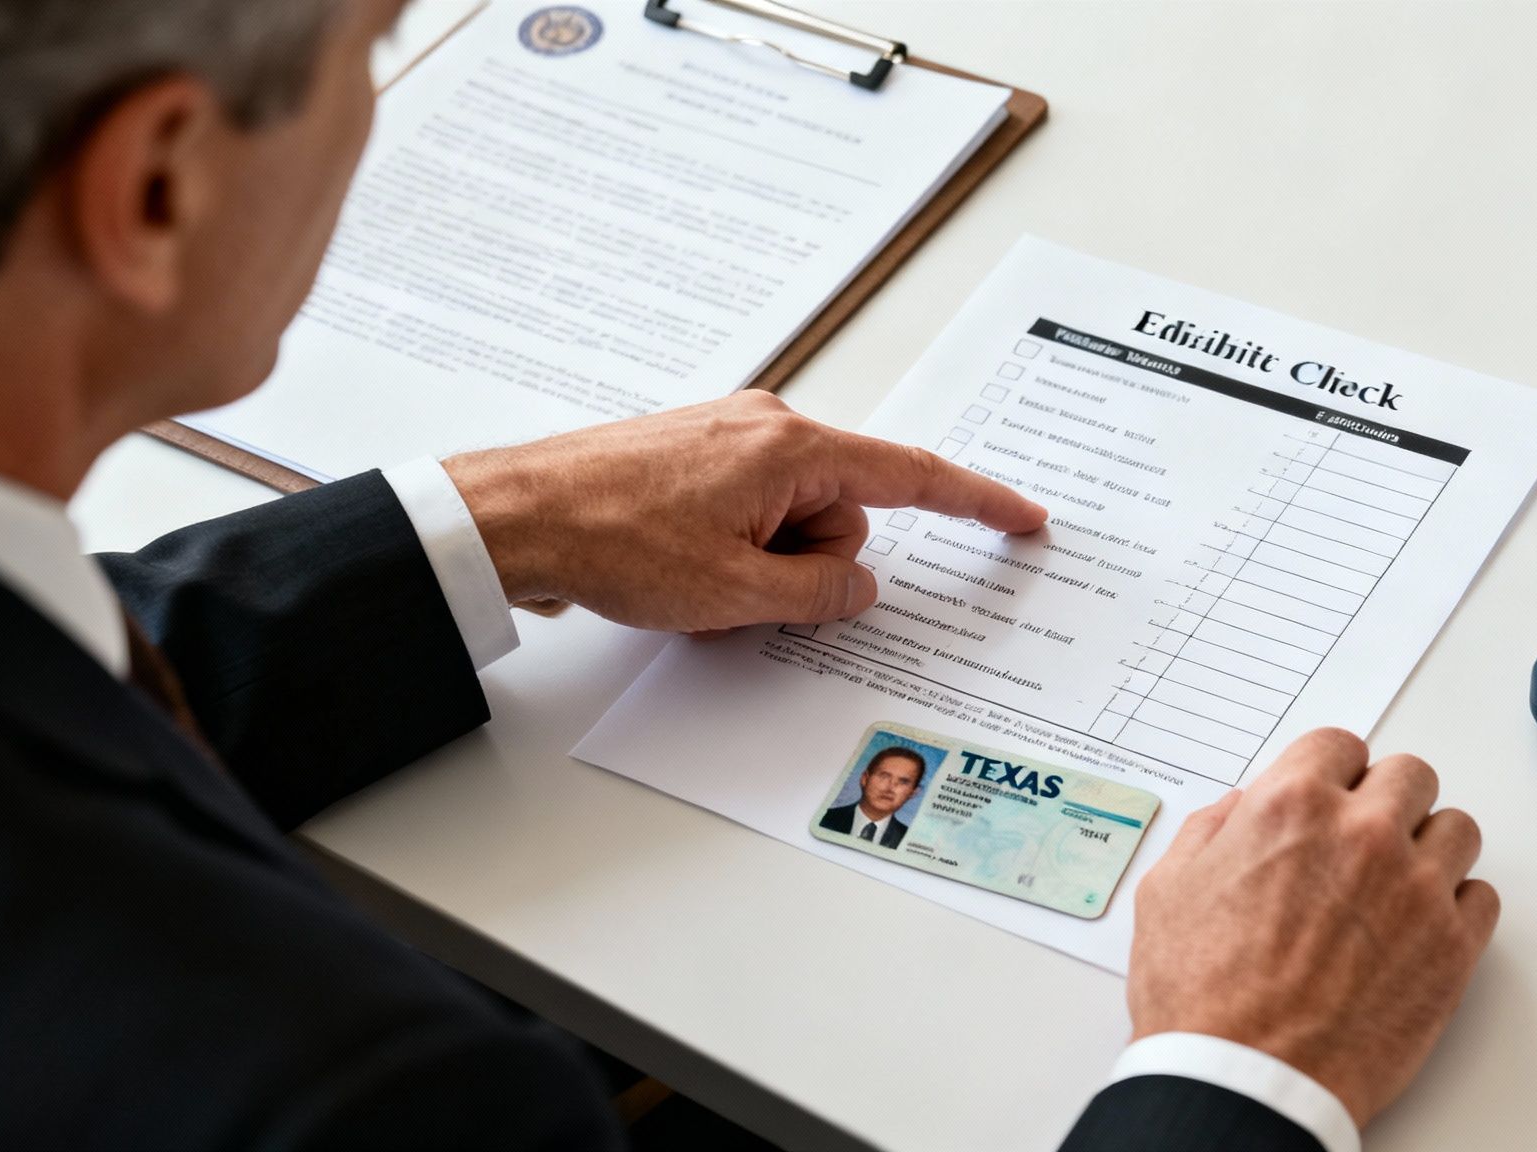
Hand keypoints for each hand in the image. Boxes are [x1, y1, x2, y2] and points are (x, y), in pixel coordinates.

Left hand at [440, 392, 1047, 631]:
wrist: (512, 516)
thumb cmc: (612, 540)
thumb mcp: (737, 593)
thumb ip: (821, 594)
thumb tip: (856, 587)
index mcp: (792, 448)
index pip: (912, 475)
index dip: (976, 501)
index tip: (1023, 517)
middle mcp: (766, 427)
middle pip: (843, 514)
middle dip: (810, 566)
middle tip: (740, 588)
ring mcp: (726, 439)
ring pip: (791, 520)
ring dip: (762, 563)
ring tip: (694, 577)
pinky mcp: (693, 458)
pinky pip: (748, 514)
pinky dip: (733, 550)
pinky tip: (677, 565)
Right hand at [1126, 728, 1497, 1127]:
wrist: (1246, 1081)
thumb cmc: (1202, 999)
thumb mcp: (1168, 891)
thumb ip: (1209, 833)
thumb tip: (1236, 812)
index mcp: (1291, 807)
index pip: (1340, 745)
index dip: (1331, 773)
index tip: (1331, 796)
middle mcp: (1362, 835)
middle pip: (1410, 775)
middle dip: (1385, 801)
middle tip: (1363, 840)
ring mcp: (1415, 889)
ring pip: (1457, 828)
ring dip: (1429, 847)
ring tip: (1397, 883)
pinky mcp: (1452, 948)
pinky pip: (1482, 896)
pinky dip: (1456, 906)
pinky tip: (1419, 927)